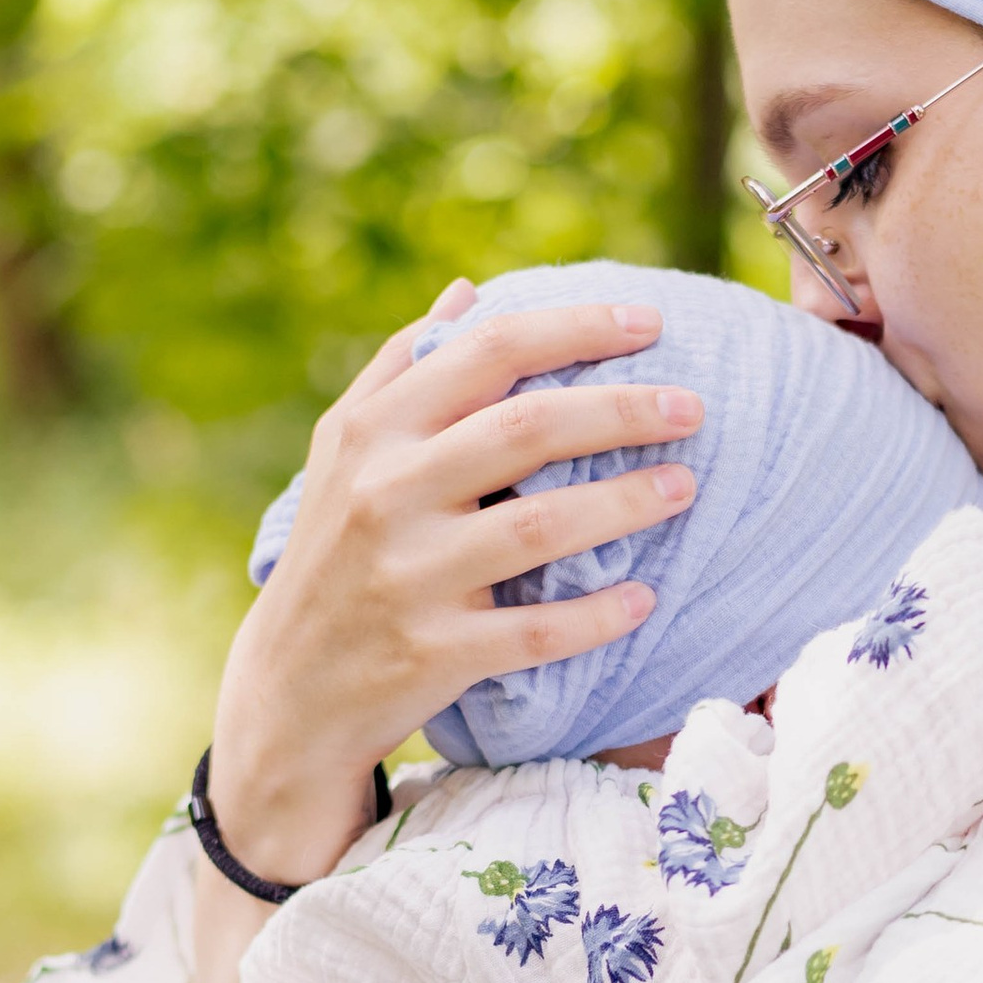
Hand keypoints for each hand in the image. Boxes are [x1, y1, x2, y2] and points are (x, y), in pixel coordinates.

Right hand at [192, 285, 703, 982]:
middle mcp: (385, 494)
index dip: (576, 329)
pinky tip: (644, 599)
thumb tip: (467, 292)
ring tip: (685, 487)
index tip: (650, 323)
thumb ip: (401, 368)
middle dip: (622, 411)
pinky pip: (536, 632)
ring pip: (539, 526)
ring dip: (625, 504)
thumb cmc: (332, 551)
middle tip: (693, 407)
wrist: (289, 690)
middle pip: (526, 430)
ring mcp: (408, 576)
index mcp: (372, 432)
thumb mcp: (341, 451)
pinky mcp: (432, 653)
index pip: (488, 353)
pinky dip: (597, 616)